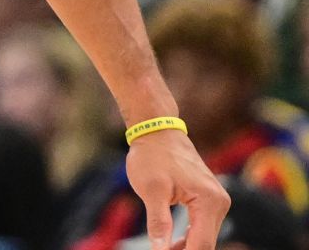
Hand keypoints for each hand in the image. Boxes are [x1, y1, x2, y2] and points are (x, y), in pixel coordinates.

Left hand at [126, 130, 229, 249]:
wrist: (157, 131)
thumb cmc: (152, 156)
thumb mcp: (151, 190)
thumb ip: (159, 223)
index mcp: (209, 200)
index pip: (202, 243)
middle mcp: (219, 202)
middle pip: (206, 242)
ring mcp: (216, 200)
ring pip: (204, 236)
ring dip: (186, 246)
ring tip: (162, 249)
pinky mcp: (209, 199)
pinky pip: (202, 225)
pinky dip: (188, 236)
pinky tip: (171, 243)